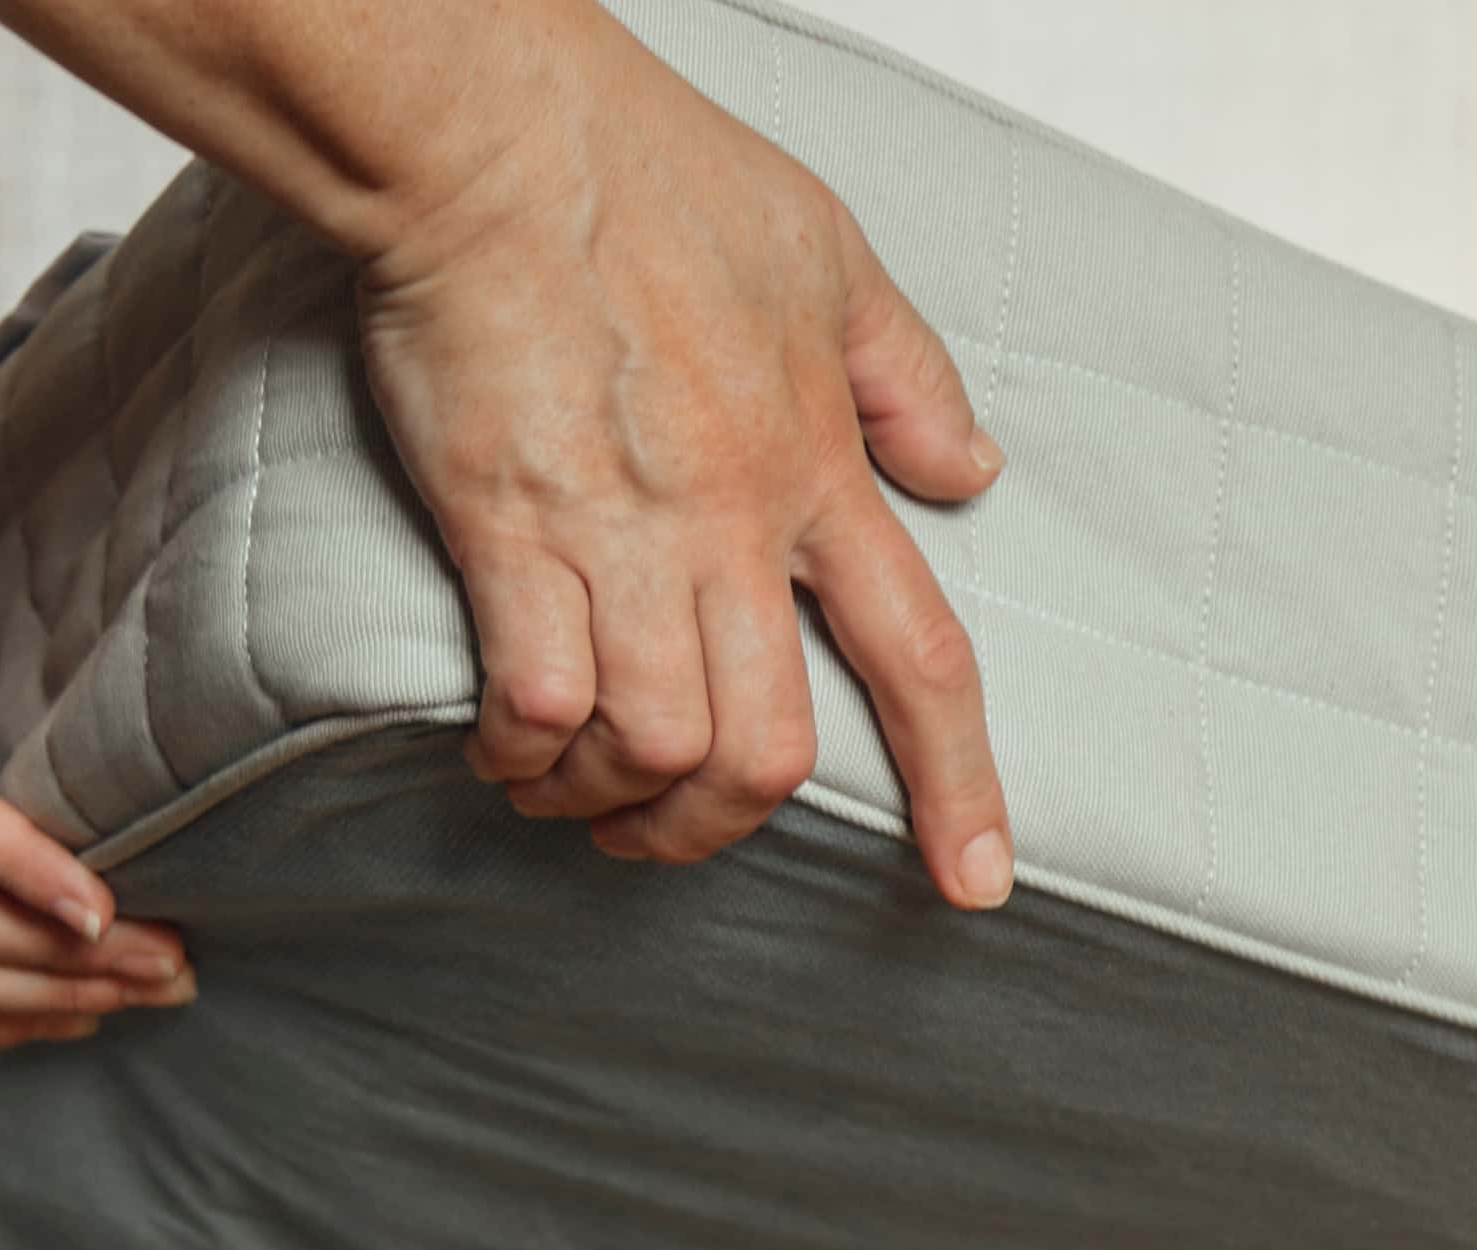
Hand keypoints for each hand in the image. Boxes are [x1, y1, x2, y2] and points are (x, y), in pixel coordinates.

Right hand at [350, 1, 1014, 904]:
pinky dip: (523, 756)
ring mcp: (625, 536)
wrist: (499, 139)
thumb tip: (969, 473)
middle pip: (772, 752)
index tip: (978, 883)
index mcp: (821, 471)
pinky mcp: (513, 530)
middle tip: (671, 824)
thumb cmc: (652, 177)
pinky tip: (504, 747)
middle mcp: (735, 528)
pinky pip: (539, 705)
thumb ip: (904, 375)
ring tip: (573, 790)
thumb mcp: (829, 257)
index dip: (959, 784)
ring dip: (614, 803)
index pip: (923, 657)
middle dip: (723, 825)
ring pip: (660, 751)